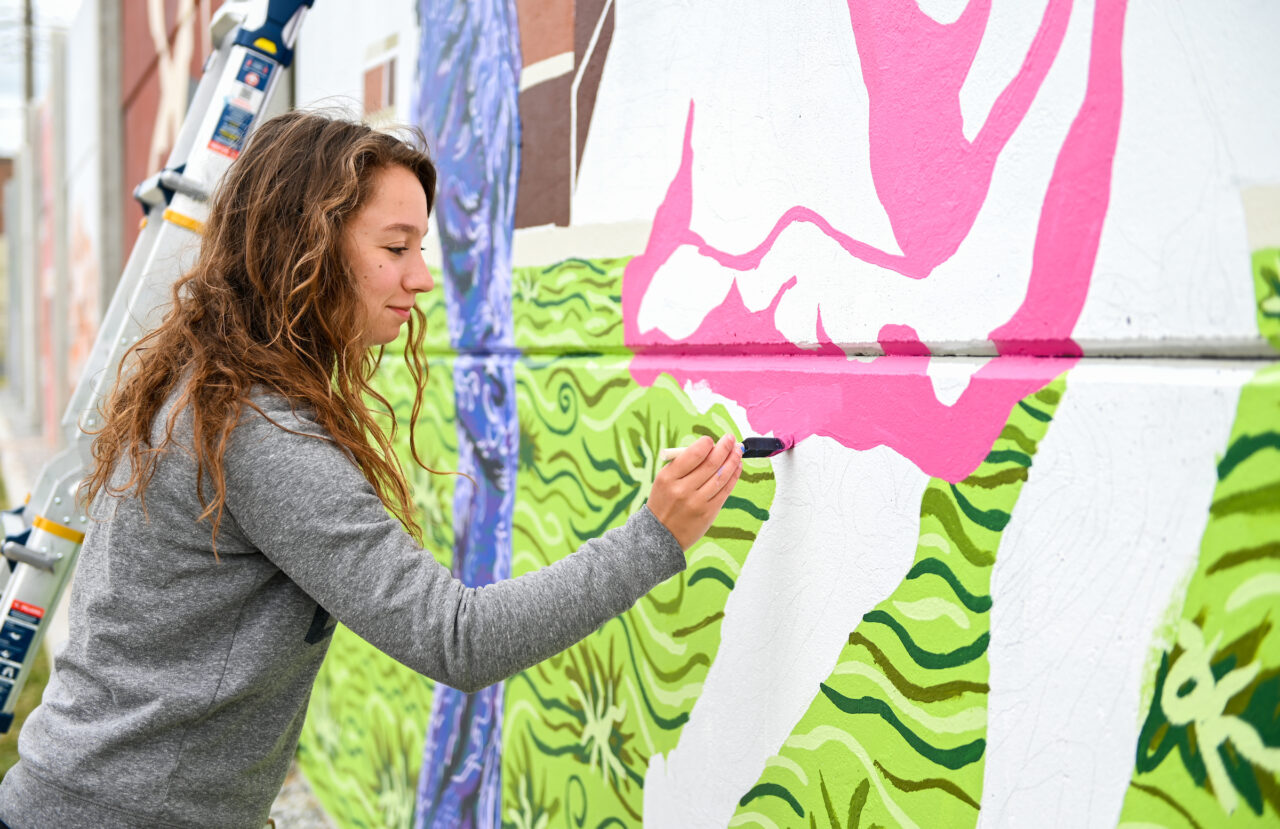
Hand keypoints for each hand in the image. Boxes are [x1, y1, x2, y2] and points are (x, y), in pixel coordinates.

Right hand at [647, 434, 744, 550]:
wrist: (660, 535)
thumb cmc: (665, 500)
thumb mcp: (664, 480)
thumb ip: (683, 464)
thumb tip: (710, 448)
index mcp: (668, 477)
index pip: (693, 454)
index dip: (706, 444)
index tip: (711, 440)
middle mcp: (682, 490)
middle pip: (711, 464)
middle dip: (724, 448)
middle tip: (730, 439)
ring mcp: (696, 503)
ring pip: (721, 476)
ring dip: (732, 460)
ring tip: (738, 451)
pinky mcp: (708, 513)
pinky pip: (725, 491)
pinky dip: (733, 476)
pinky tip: (737, 467)